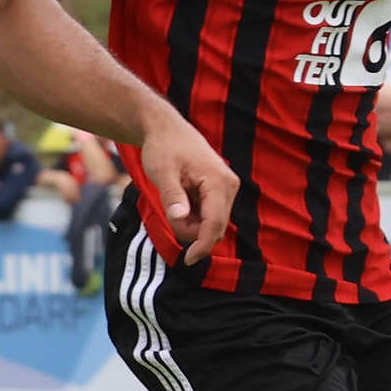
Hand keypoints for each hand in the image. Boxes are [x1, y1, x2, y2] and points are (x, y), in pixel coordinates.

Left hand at [136, 104, 236, 264]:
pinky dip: (193, 216)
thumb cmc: (163, 148)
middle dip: (191, 231)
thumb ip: (172, 196)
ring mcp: (227, 188)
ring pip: (212, 223)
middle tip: (169, 211)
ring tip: (173, 199)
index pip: (215, 224)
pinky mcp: (220, 190)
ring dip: (191, 223)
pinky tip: (181, 199)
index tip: (187, 261)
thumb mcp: (162, 172)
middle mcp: (229, 186)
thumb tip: (180, 217)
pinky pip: (209, 214)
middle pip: (215, 227)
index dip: (201, 246)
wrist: (166, 129)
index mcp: (219, 182)